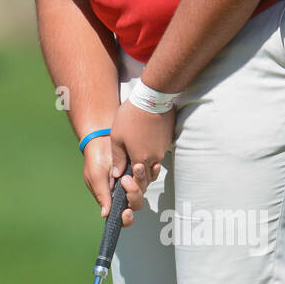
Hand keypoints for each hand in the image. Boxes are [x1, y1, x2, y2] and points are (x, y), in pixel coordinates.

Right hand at [82, 134, 147, 224]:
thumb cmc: (94, 159)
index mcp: (112, 200)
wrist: (101, 140)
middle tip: (126, 179)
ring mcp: (133, 183)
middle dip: (133, 193)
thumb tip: (105, 214)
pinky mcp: (140, 172)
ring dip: (141, 179)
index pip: (122, 217)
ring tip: (136, 166)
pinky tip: (153, 166)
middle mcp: (123, 194)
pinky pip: (151, 176)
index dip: (126, 219)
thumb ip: (102, 195)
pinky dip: (153, 172)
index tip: (126, 212)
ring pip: (143, 189)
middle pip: (135, 203)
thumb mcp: (95, 178)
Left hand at [108, 100, 175, 226]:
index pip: (138, 181)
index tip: (124, 182)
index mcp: (140, 159)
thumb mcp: (117, 137)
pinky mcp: (168, 141)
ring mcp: (163, 150)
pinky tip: (145, 146)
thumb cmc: (131, 117)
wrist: (152, 98)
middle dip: (140, 179)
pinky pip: (159, 153)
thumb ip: (118, 158)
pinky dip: (152, 154)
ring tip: (137, 162)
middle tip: (130, 176)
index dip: (132, 185)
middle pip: (148, 177)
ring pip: (155, 166)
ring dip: (147, 167)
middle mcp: (154, 158)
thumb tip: (117, 174)